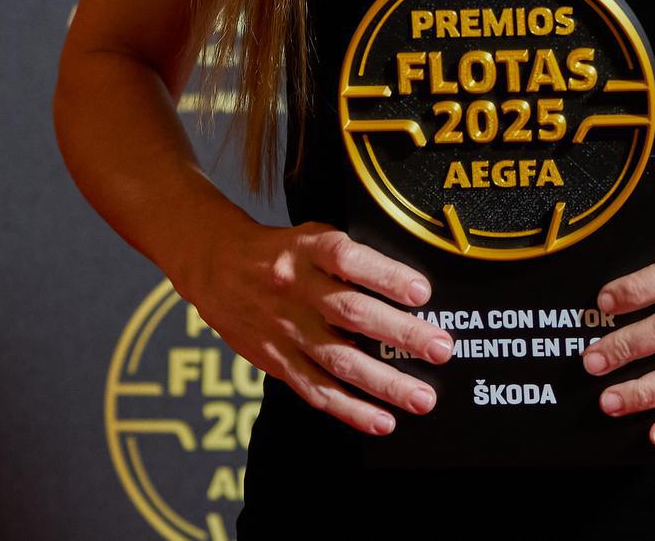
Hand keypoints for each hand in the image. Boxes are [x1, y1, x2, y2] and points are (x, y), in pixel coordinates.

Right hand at [173, 218, 453, 435]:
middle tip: (440, 349)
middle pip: (352, 314)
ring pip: (338, 360)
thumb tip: (408, 286)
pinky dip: (350, 409)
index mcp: (307, 250)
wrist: (214, 266)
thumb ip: (350, 257)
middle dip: (400, 334)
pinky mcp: (276, 360)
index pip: (348, 260)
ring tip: (422, 397)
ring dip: (384, 383)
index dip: (385, 276)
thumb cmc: (279, 251)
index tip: (422, 291)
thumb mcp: (311, 235)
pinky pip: (316, 390)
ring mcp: (285, 329)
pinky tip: (381, 420)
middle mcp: (296, 289)